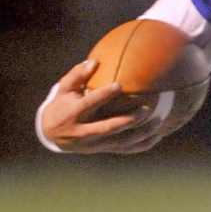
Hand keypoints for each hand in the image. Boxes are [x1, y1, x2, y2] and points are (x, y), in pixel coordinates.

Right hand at [39, 60, 162, 153]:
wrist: (50, 134)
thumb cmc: (62, 104)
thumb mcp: (63, 89)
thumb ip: (77, 75)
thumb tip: (94, 62)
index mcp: (73, 113)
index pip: (89, 104)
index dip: (103, 95)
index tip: (119, 85)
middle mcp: (83, 131)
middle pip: (107, 127)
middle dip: (127, 120)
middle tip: (146, 109)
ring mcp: (93, 144)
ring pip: (119, 142)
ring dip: (140, 133)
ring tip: (158, 122)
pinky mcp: (101, 149)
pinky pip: (124, 150)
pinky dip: (141, 145)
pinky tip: (157, 136)